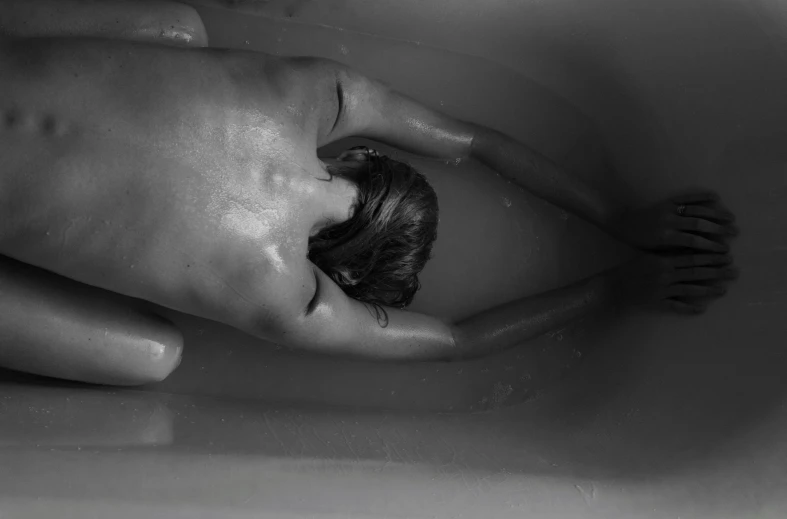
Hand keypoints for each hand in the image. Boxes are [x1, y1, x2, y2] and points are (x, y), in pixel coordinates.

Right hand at [604, 252, 738, 313]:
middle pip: (696, 272)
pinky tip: (702, 309)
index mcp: (663, 260)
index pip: (692, 257)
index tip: (727, 254)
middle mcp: (665, 275)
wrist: (612, 287)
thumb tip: (690, 248)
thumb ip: (668, 253)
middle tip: (734, 270)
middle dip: (717, 271)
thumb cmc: (630, 268)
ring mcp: (662, 290)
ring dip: (709, 290)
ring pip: (690, 290)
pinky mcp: (658, 303)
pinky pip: (676, 307)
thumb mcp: (648, 255)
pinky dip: (689, 308)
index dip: (711, 256)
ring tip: (724, 289)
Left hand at [611, 192, 737, 251]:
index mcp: (665, 238)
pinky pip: (687, 196)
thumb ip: (676, 253)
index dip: (711, 246)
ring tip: (731, 218)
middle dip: (719, 229)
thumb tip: (699, 256)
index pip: (693, 242)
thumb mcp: (655, 252)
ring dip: (716, 213)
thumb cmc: (638, 243)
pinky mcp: (667, 201)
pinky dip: (701, 195)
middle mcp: (669, 222)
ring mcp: (668, 209)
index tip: (725, 250)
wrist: (620, 223)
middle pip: (699, 224)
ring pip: (697, 210)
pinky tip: (715, 196)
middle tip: (734, 233)